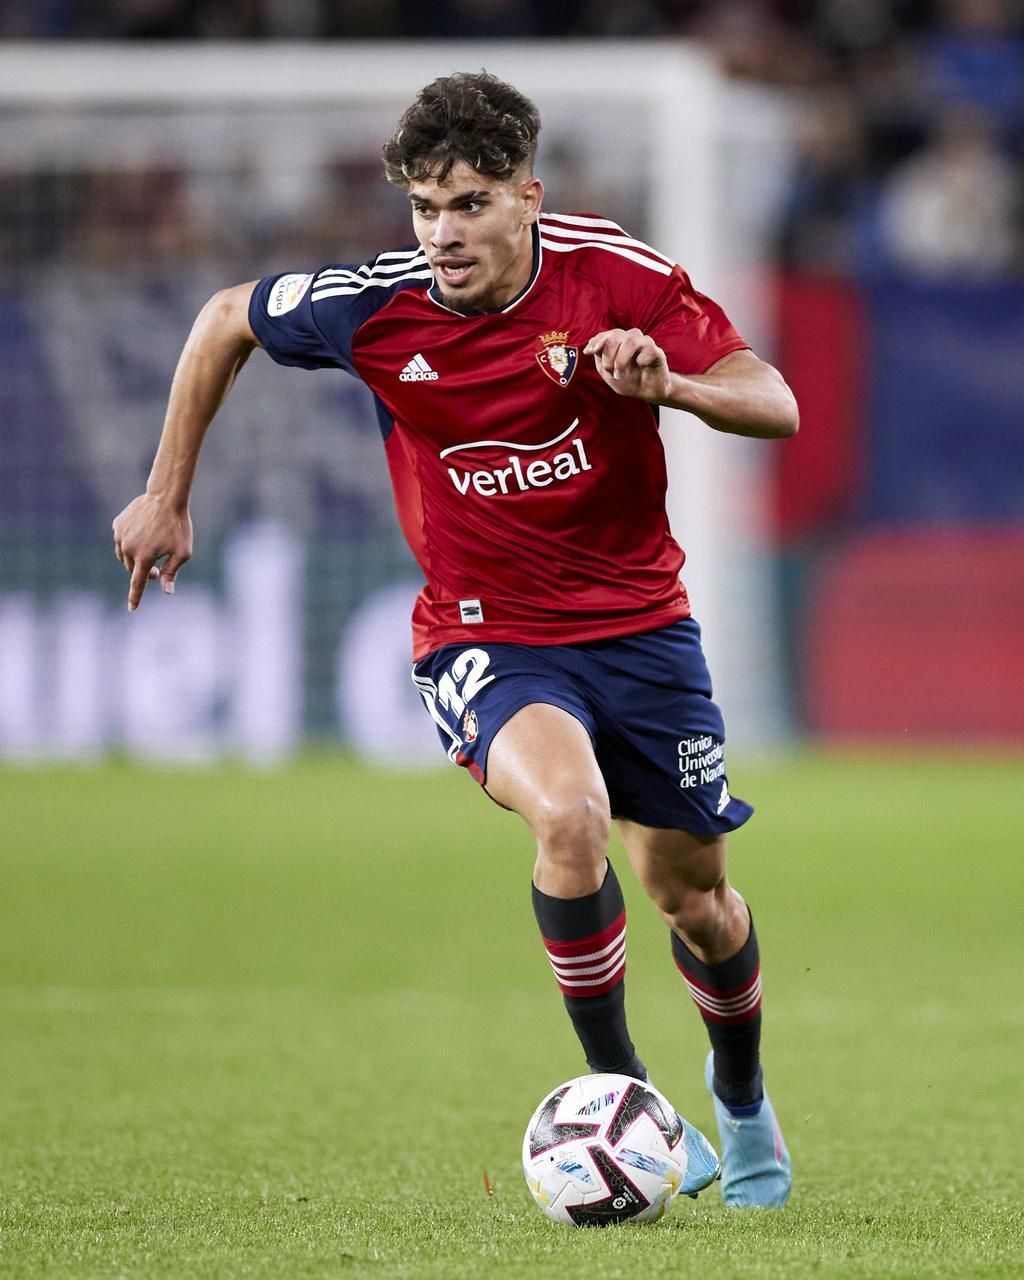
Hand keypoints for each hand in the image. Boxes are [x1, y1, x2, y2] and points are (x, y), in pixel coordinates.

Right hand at [112, 494, 192, 611]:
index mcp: (145, 557)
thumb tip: (167, 592)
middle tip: (159, 567)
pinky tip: (143, 533)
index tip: (132, 608)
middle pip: (133, 569)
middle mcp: (128, 548)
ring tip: (152, 547)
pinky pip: (121, 540)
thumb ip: (172, 572)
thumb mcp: (182, 552)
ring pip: (124, 556)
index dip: (135, 597)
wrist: (165, 497)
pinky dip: (130, 542)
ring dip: (135, 558)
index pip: (138, 583)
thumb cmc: (178, 526)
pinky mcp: (117, 525)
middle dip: (145, 571)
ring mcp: (120, 535)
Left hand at [583, 328, 672, 402]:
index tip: (588, 352)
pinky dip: (642, 360)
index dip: (597, 341)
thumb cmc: (629, 381)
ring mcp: (645, 344)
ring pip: (630, 341)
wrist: (648, 393)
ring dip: (621, 360)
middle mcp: (632, 338)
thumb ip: (599, 358)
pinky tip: (642, 366)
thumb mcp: (608, 372)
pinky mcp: (658, 352)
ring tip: (620, 374)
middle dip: (608, 356)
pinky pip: (648, 349)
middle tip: (611, 371)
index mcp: (619, 341)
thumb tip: (590, 347)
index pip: (607, 335)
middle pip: (615, 337)